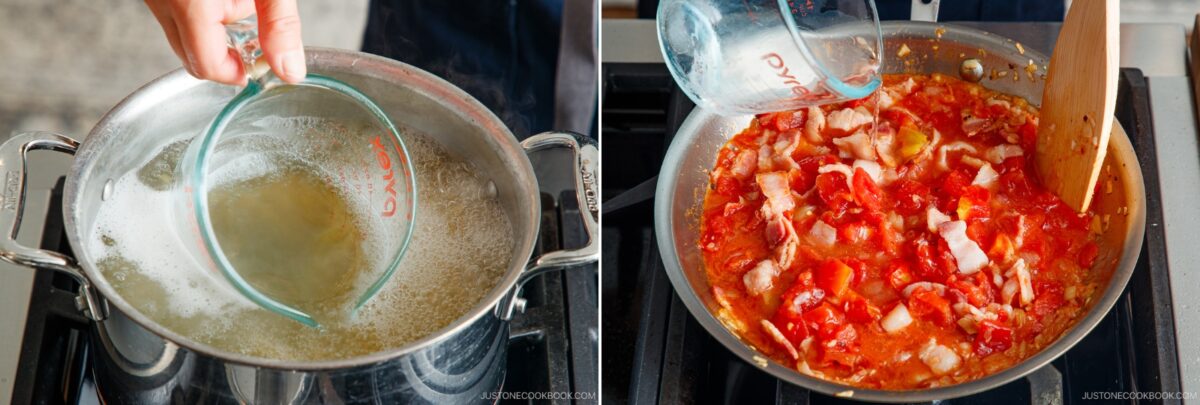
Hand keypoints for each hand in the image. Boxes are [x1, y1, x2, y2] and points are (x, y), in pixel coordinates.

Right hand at [144, 0, 305, 84]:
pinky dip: (198, 19)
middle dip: (226, 57)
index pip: (207, 66)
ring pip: (180, 40)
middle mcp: (162, 1)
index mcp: (189, 3)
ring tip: (238, 6)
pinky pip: (174, 19)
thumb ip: (280, 27)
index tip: (259, 65)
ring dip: (211, 36)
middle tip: (254, 39)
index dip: (237, 73)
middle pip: (191, 58)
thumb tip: (290, 70)